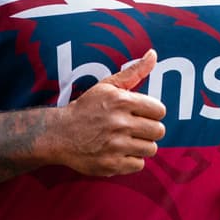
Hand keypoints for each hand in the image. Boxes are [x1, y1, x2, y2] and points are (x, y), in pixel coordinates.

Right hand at [55, 49, 165, 175]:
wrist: (60, 134)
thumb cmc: (87, 108)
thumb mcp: (107, 86)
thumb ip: (134, 71)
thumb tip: (153, 54)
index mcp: (122, 101)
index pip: (160, 110)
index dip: (152, 112)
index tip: (141, 114)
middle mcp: (120, 123)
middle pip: (159, 131)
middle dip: (149, 129)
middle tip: (135, 128)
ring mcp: (116, 146)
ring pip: (151, 149)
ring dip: (141, 145)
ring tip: (127, 140)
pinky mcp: (112, 165)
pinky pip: (139, 164)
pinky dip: (131, 160)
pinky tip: (119, 152)